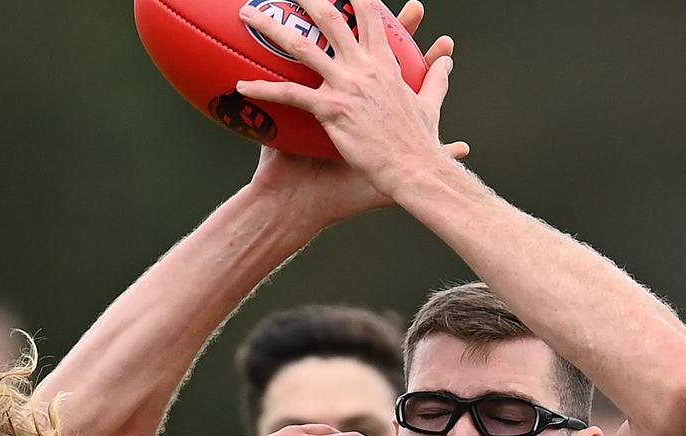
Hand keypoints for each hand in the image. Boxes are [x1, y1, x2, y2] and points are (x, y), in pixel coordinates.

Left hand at [238, 0, 463, 199]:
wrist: (416, 170)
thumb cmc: (421, 143)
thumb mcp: (431, 104)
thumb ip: (435, 79)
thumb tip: (445, 59)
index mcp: (385, 63)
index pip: (369, 15)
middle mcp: (365, 67)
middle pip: (331, 18)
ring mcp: (348, 86)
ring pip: (302, 47)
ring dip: (271, 27)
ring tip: (246, 14)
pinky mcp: (333, 110)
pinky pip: (291, 95)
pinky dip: (263, 89)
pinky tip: (240, 86)